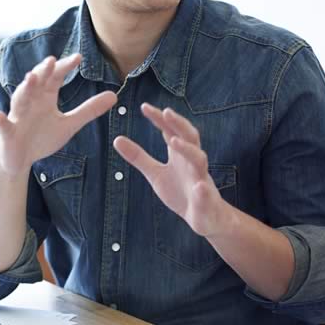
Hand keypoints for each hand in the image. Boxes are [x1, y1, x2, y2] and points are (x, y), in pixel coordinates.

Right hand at [0, 54, 115, 176]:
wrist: (19, 159)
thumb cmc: (42, 137)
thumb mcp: (69, 124)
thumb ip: (89, 110)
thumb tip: (114, 95)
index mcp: (45, 98)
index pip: (55, 78)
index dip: (65, 68)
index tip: (78, 58)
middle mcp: (30, 102)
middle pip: (36, 83)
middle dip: (43, 71)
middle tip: (53, 60)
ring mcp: (17, 117)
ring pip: (20, 100)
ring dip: (24, 89)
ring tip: (30, 78)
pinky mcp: (7, 133)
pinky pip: (3, 126)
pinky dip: (1, 121)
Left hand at [112, 103, 231, 237]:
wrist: (206, 218)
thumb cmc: (181, 192)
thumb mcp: (156, 174)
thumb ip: (139, 157)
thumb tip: (117, 139)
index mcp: (180, 155)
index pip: (170, 131)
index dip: (159, 119)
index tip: (145, 107)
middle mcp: (193, 162)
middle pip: (189, 137)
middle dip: (179, 124)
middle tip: (165, 112)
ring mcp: (201, 180)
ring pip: (199, 160)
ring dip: (188, 150)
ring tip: (174, 141)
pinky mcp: (207, 201)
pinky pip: (206, 194)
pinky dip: (203, 190)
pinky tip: (199, 187)